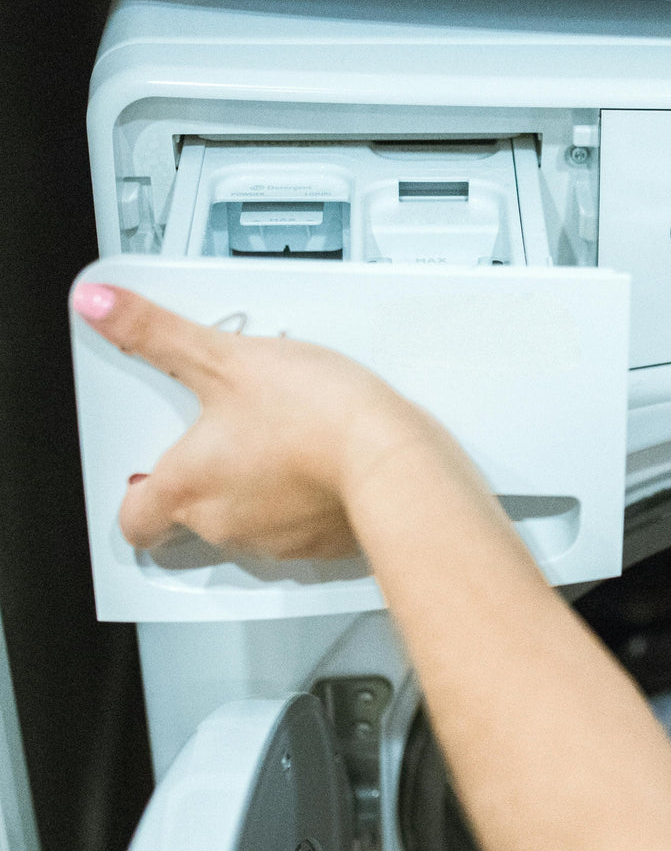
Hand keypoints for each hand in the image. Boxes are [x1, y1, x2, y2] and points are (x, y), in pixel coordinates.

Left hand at [70, 282, 477, 559]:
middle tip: (232, 433)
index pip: (134, 521)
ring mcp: (277, 541)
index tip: (144, 475)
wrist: (392, 459)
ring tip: (287, 440)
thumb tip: (99, 305)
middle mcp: (224, 523)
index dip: (134, 498)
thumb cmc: (314, 417)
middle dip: (209, 478)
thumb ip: (157, 333)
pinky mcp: (326, 545)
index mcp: (188, 486)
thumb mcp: (225, 357)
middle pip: (194, 516)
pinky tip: (327, 464)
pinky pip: (304, 529)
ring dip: (261, 489)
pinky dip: (309, 500)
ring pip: (251, 522)